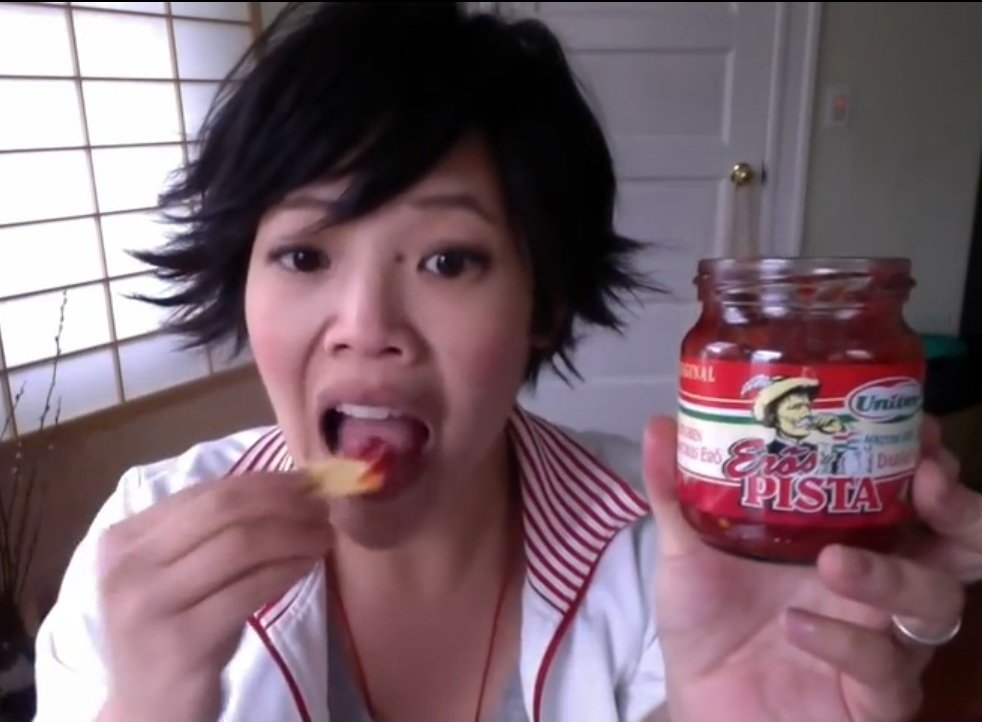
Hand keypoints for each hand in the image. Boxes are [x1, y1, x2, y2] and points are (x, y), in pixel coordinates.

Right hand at [96, 471, 332, 721]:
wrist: (148, 710)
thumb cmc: (175, 631)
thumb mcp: (180, 574)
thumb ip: (213, 530)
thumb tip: (289, 484)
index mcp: (123, 539)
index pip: (205, 491)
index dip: (264, 482)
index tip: (307, 481)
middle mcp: (127, 566)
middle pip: (223, 509)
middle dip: (283, 501)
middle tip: (322, 505)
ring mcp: (150, 604)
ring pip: (241, 544)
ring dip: (294, 533)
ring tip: (324, 535)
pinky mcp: (182, 641)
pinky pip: (251, 589)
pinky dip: (289, 569)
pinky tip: (309, 565)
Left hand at [643, 414, 972, 721]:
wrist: (699, 702)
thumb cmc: (708, 622)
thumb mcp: (687, 551)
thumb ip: (677, 491)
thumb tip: (661, 422)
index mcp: (849, 538)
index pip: (912, 494)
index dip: (925, 458)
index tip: (915, 425)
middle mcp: (880, 586)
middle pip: (959, 545)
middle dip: (959, 509)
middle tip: (927, 479)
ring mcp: (884, 641)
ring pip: (936, 604)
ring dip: (893, 575)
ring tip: (835, 560)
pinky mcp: (875, 697)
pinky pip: (886, 670)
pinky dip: (845, 643)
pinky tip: (796, 625)